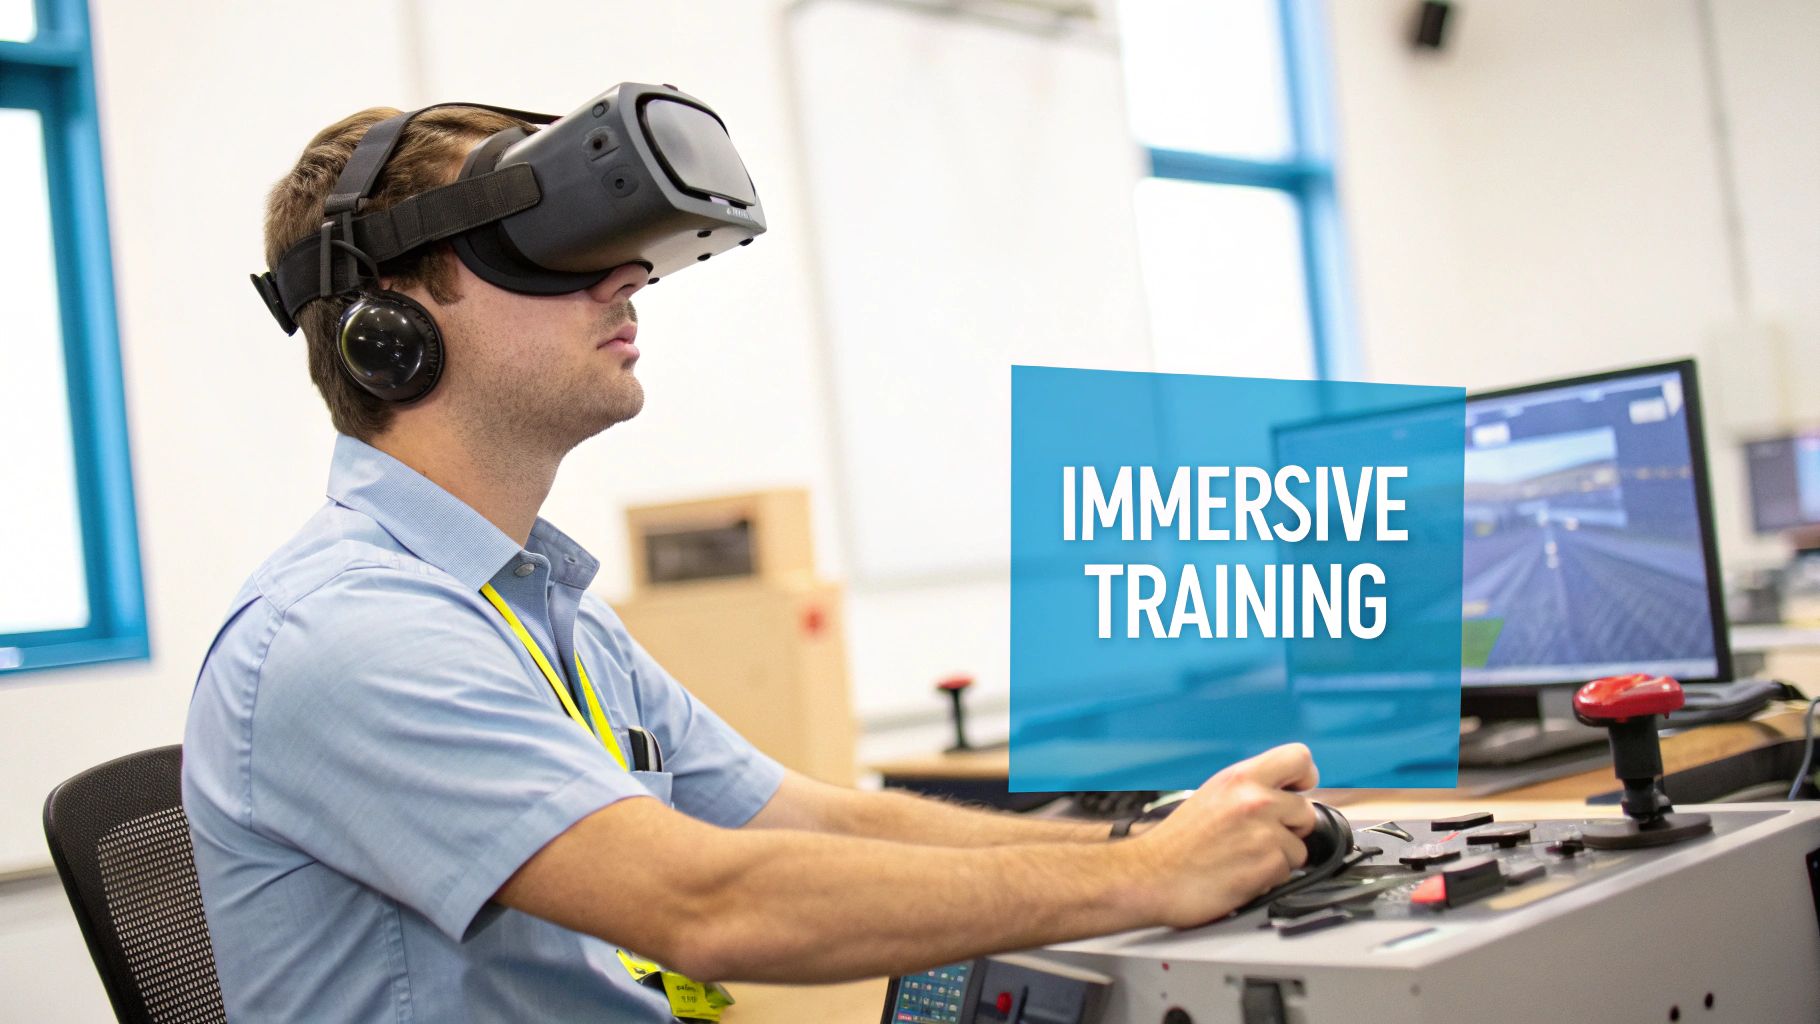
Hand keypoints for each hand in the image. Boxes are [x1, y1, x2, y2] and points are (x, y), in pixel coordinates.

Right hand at [1123, 743, 1318, 927]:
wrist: (1151, 877)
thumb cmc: (1177, 842)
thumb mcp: (1213, 795)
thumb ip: (1250, 788)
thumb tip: (1286, 791)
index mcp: (1240, 778)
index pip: (1299, 758)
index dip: (1304, 776)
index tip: (1297, 790)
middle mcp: (1254, 800)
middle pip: (1306, 811)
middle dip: (1290, 828)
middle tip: (1257, 837)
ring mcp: (1263, 833)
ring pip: (1300, 848)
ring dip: (1278, 858)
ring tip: (1243, 858)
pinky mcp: (1267, 865)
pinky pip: (1288, 873)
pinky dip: (1269, 878)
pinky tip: (1240, 873)